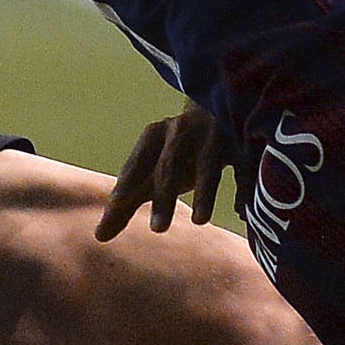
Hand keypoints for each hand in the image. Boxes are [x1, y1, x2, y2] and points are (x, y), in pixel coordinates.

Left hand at [98, 102, 238, 239]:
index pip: (137, 163)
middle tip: (157, 229)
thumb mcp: (149, 170)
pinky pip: (244, 167)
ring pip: (208, 167)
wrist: (217, 108)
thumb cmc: (175, 150)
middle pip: (170, 167)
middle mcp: (181, 133)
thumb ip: (126, 202)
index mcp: (154, 136)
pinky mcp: (240, 143)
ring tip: (199, 222)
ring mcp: (212, 136)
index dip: (128, 182)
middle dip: (165, 196)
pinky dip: (244, 189)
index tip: (117, 204)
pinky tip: (241, 213)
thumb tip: (99, 237)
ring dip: (204, 193)